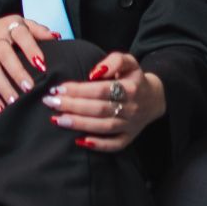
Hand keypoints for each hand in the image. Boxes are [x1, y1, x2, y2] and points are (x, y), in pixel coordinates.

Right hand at [0, 16, 58, 112]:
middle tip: (29, 87)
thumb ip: (39, 31)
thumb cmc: (7, 31)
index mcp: (10, 25)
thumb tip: (56, 36)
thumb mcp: (23, 25)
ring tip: (14, 101)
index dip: (31, 49)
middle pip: (4, 55)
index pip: (21, 35)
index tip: (42, 65)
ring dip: (3, 87)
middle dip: (17, 72)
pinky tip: (0, 106)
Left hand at [42, 52, 165, 152]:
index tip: (58, 88)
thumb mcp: (129, 62)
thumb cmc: (133, 78)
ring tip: (57, 120)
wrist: (155, 98)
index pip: (101, 90)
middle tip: (51, 102)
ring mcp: (131, 124)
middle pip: (99, 109)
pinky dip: (98, 145)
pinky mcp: (129, 138)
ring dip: (79, 124)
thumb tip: (95, 72)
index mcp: (131, 87)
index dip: (79, 90)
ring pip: (104, 127)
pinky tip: (79, 141)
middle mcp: (132, 107)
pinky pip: (114, 145)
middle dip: (73, 106)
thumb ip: (115, 60)